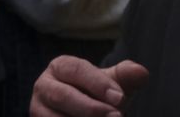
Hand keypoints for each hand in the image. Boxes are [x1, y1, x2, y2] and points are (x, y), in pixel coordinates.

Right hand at [30, 56, 147, 116]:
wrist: (87, 115)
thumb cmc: (100, 97)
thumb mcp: (113, 86)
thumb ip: (126, 77)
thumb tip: (141, 72)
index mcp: (59, 67)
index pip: (75, 69)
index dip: (98, 83)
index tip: (120, 97)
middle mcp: (44, 87)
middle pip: (62, 96)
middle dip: (91, 108)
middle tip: (117, 116)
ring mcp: (38, 110)